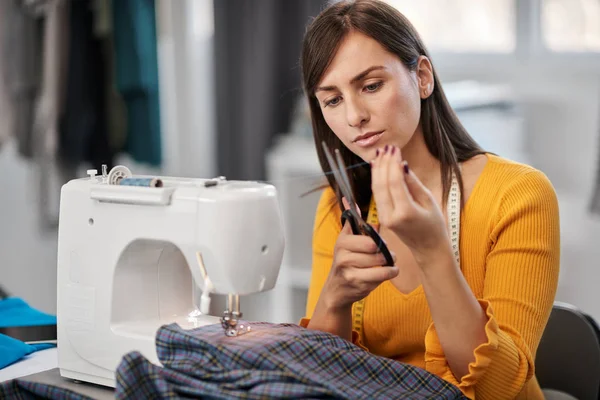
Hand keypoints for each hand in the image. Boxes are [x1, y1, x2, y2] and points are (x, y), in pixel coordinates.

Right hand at [321, 198, 397, 310]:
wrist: (337, 289)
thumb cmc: (345, 262)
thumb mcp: (345, 241)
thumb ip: (351, 224)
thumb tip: (349, 201)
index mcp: (342, 242)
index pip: (369, 239)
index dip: (380, 242)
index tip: (381, 244)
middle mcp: (343, 256)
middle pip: (376, 251)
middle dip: (387, 253)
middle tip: (389, 254)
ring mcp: (350, 271)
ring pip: (381, 264)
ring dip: (390, 264)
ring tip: (390, 263)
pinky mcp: (358, 285)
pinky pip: (382, 276)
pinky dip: (390, 273)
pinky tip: (388, 272)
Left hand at [370, 145, 449, 262]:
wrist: (428, 249)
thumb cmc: (434, 225)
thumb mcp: (429, 201)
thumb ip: (413, 183)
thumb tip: (402, 165)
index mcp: (405, 212)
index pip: (394, 182)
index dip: (393, 163)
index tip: (395, 149)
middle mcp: (391, 215)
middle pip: (381, 184)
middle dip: (383, 164)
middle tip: (387, 147)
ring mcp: (384, 217)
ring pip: (376, 189)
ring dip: (377, 170)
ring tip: (381, 153)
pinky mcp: (382, 217)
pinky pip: (377, 195)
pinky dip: (377, 179)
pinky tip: (378, 168)